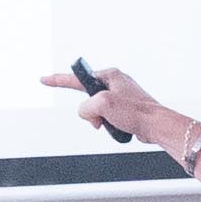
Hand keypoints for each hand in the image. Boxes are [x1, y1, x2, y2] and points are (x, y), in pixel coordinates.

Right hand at [36, 61, 175, 148]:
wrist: (156, 125)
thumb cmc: (136, 112)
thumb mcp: (102, 104)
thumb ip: (85, 107)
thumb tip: (89, 115)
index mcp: (109, 75)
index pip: (76, 78)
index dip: (58, 80)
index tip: (44, 79)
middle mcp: (115, 83)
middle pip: (87, 99)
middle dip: (90, 113)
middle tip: (102, 119)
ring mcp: (120, 96)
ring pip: (95, 111)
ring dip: (100, 120)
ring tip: (114, 123)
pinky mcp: (124, 109)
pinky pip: (106, 117)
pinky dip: (109, 124)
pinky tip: (119, 126)